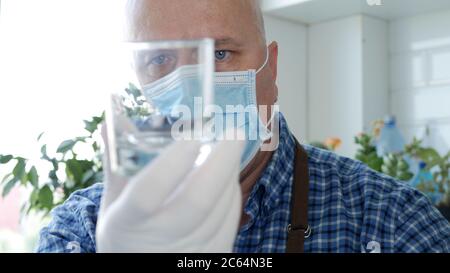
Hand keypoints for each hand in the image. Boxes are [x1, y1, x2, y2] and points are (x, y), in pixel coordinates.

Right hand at [96, 124, 243, 251]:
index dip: (171, 163)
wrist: (142, 270)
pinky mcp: (215, 252)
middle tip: (234, 132)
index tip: (191, 135)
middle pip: (198, 200)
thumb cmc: (127, 233)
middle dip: (221, 160)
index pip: (148, 192)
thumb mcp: (114, 205)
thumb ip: (118, 162)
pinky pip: (231, 216)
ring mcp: (191, 249)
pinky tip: (226, 175)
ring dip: (229, 171)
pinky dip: (231, 189)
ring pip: (221, 205)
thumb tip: (113, 120)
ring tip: (228, 148)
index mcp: (128, 221)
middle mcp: (161, 238)